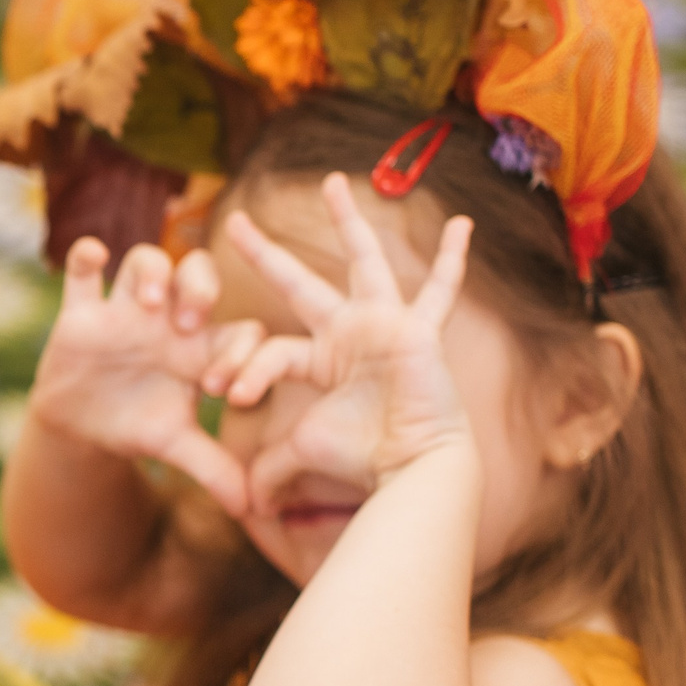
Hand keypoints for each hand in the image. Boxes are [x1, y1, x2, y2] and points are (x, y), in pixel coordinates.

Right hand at [28, 238, 264, 517]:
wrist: (80, 426)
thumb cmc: (137, 426)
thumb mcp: (176, 446)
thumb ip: (215, 470)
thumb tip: (253, 511)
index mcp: (202, 345)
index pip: (237, 330)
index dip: (239, 352)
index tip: (220, 388)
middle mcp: (167, 318)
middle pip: (197, 272)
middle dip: (200, 288)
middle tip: (190, 321)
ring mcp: (124, 310)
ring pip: (146, 262)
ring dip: (153, 274)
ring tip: (150, 304)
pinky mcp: (81, 311)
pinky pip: (83, 270)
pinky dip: (86, 255)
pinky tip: (94, 256)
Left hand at [215, 174, 474, 500]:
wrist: (411, 468)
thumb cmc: (361, 459)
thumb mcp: (300, 452)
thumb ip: (271, 467)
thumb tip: (246, 503)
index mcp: (323, 359)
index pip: (271, 350)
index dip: (243, 369)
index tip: (225, 395)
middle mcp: (351, 334)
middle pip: (299, 283)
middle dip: (266, 254)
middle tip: (233, 222)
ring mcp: (385, 324)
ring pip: (363, 261)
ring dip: (348, 221)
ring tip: (333, 182)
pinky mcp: (417, 329)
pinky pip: (439, 291)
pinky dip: (452, 261)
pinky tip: (460, 224)